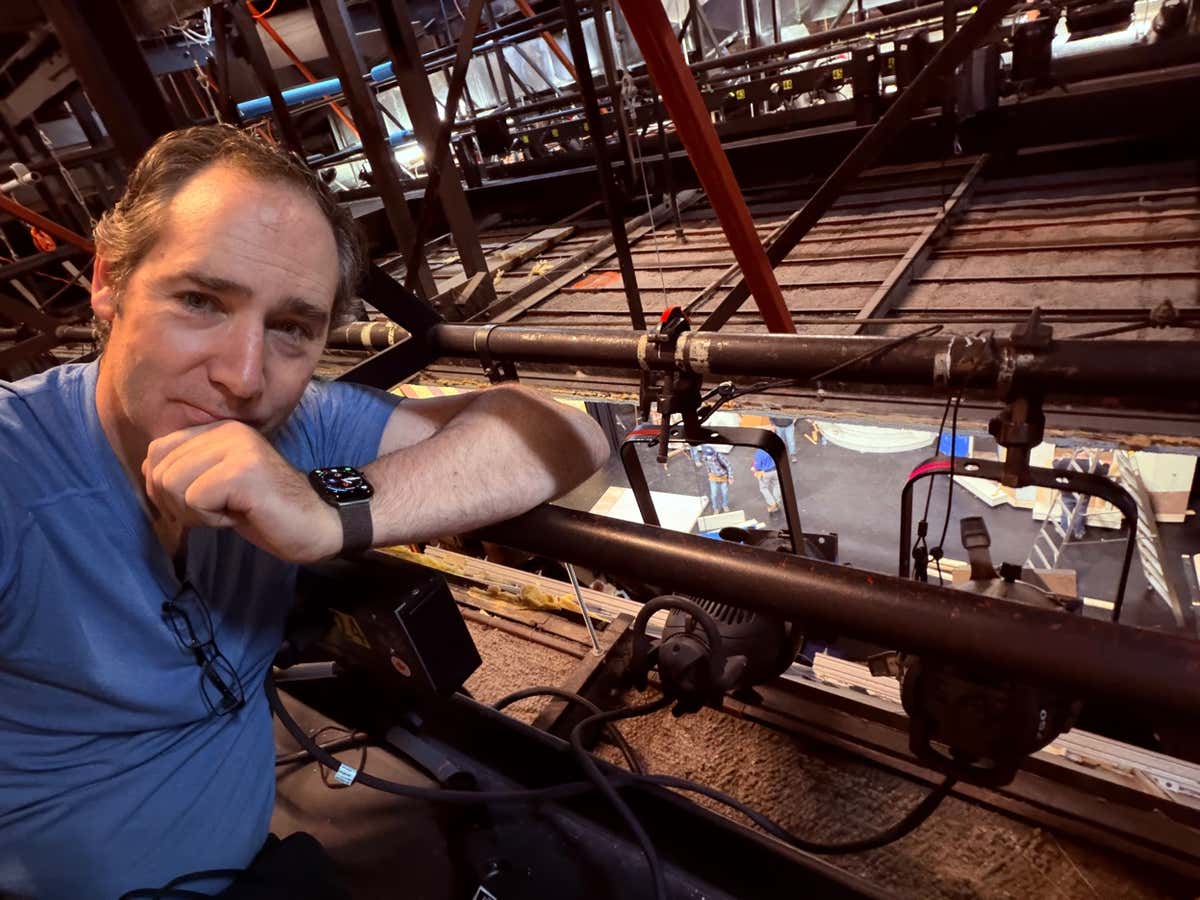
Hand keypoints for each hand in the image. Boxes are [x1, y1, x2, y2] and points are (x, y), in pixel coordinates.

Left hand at [142, 421, 342, 562]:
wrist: (319, 523)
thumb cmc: (265, 510)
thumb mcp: (217, 484)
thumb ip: (186, 470)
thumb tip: (147, 473)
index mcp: (219, 429)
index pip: (156, 452)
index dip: (166, 488)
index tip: (204, 501)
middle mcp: (227, 429)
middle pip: (158, 470)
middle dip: (178, 504)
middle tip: (217, 510)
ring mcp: (238, 447)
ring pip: (171, 484)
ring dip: (195, 513)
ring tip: (229, 511)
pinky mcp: (244, 471)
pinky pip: (195, 499)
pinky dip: (211, 519)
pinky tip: (239, 516)